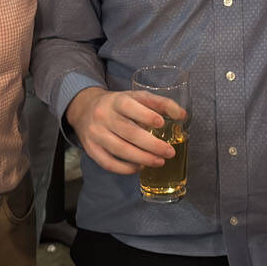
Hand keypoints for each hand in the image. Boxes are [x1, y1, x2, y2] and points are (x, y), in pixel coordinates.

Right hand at [65, 86, 184, 174]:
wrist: (84, 109)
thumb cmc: (117, 105)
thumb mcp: (135, 97)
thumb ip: (159, 103)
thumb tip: (182, 115)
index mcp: (116, 100)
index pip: (129, 106)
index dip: (146, 116)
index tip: (161, 123)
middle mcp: (103, 116)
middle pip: (128, 132)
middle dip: (152, 145)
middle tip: (169, 152)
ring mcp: (95, 133)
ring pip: (120, 149)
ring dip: (142, 158)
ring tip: (159, 162)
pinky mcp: (91, 149)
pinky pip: (108, 163)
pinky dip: (126, 168)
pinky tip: (139, 167)